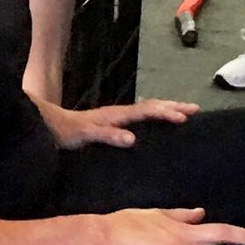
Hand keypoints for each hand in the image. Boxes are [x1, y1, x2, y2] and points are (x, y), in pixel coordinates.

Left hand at [49, 95, 198, 148]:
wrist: (49, 125)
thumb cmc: (67, 132)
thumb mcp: (86, 135)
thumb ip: (108, 136)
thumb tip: (133, 139)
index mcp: (117, 115)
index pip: (147, 111)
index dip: (166, 113)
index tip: (184, 117)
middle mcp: (119, 112)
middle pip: (152, 105)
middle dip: (174, 106)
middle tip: (195, 108)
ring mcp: (117, 116)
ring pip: (148, 108)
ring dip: (167, 108)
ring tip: (185, 111)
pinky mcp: (113, 122)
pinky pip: (141, 115)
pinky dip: (155, 114)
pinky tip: (158, 120)